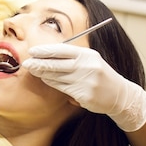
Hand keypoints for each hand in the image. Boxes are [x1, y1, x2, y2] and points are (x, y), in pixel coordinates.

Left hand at [22, 44, 145, 131]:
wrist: (119, 95)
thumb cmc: (99, 74)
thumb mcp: (90, 59)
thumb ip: (72, 56)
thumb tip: (47, 53)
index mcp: (87, 55)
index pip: (62, 50)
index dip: (45, 51)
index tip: (32, 52)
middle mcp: (86, 67)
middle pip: (56, 64)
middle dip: (39, 64)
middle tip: (26, 63)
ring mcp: (85, 82)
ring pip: (56, 78)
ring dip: (43, 74)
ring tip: (34, 71)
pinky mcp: (83, 95)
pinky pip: (61, 88)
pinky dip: (52, 83)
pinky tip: (46, 80)